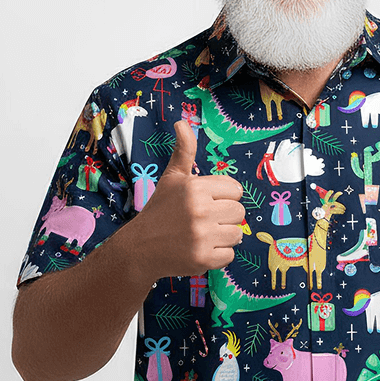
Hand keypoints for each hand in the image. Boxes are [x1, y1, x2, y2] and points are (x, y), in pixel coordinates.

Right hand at [137, 119, 245, 278]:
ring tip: (201, 235)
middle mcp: (200, 210)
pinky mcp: (203, 259)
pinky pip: (230, 256)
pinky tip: (199, 249)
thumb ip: (184, 151)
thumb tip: (182, 122)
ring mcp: (202, 236)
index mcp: (196, 187)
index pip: (235, 191)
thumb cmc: (160, 210)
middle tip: (202, 221)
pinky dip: (217, 256)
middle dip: (224, 218)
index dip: (222, 198)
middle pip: (239, 213)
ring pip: (236, 235)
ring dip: (222, 237)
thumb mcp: (172, 178)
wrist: (140, 248)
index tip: (205, 203)